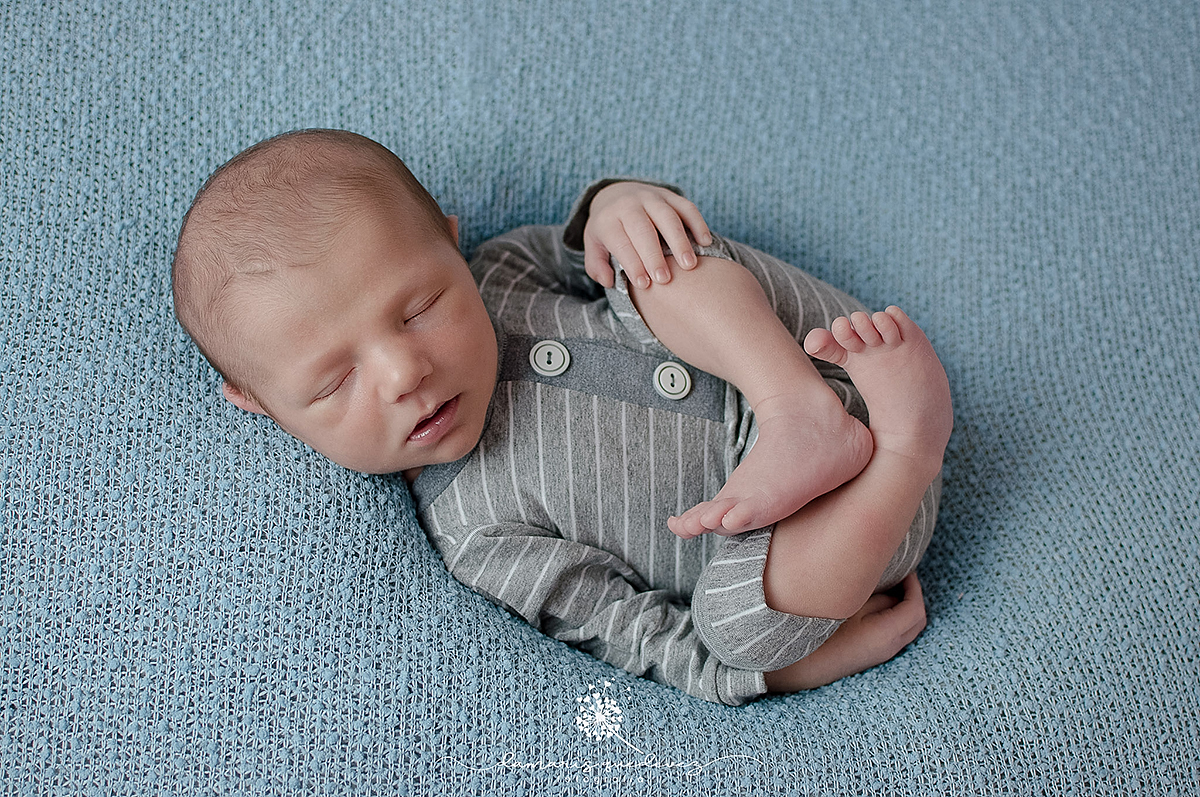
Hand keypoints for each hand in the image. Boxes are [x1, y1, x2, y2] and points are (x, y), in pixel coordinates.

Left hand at [582, 182, 712, 288]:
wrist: (615, 194)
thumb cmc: (608, 230)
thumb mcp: (593, 245)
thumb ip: (596, 265)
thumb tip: (608, 281)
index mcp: (608, 220)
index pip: (620, 243)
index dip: (632, 263)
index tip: (644, 284)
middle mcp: (629, 205)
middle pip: (643, 229)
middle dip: (654, 255)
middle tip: (665, 279)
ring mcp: (651, 197)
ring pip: (668, 217)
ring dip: (679, 241)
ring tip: (689, 265)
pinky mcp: (670, 195)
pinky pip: (686, 207)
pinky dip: (698, 223)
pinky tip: (705, 243)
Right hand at [762, 572, 926, 691]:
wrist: (796, 667)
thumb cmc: (818, 631)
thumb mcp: (847, 605)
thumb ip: (874, 594)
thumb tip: (893, 584)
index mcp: (885, 634)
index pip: (915, 607)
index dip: (914, 585)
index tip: (906, 568)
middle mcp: (889, 648)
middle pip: (918, 620)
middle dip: (914, 595)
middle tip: (902, 575)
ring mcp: (881, 654)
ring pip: (908, 628)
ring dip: (904, 606)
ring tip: (890, 586)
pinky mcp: (870, 655)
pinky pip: (896, 633)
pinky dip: (895, 616)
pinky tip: (876, 603)